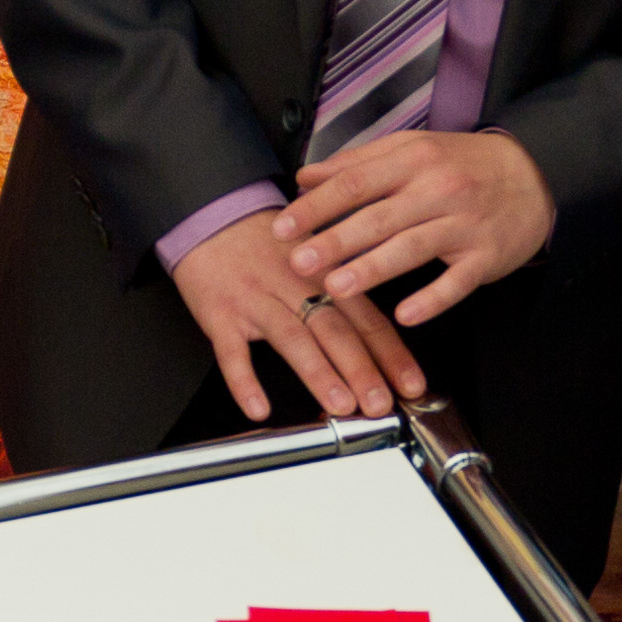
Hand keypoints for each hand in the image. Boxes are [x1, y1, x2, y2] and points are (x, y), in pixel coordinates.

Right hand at [174, 213, 422, 422]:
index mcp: (324, 274)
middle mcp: (294, 286)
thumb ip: (345, 291)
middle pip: (335, 329)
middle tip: (381, 403)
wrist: (209, 214)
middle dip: (362, 370)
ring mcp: (256, 300)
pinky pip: (232, 352)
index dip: (392, 354)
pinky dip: (244, 381)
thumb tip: (378, 340)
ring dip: (319, 374)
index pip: (367, 318)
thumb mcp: (314, 254)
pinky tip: (259, 407)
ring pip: (293, 338)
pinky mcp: (220, 314)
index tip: (412, 385)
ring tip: (340, 405)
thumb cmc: (264, 242)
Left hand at [281, 129, 553, 326]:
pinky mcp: (486, 256)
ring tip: (335, 287)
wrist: (536, 175)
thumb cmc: (464, 164)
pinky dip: (432, 299)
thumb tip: (305, 176)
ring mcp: (464, 224)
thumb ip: (357, 163)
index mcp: (413, 161)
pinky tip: (405, 315)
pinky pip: (457, 281)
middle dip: (334, 240)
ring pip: (412, 248)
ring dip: (372, 268)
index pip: (355, 183)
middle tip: (297, 263)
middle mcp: (438, 189)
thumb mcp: (413, 149)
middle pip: (378, 217)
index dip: (317, 206)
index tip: (282, 227)